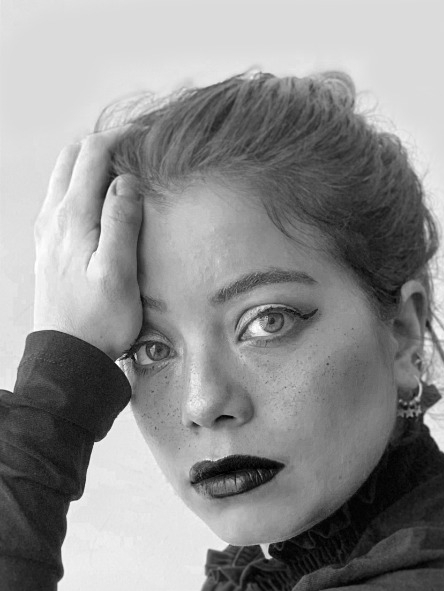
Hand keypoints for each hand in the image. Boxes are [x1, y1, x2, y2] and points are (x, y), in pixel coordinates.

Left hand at [33, 129, 142, 359]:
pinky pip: (61, 198)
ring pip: (64, 176)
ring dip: (91, 163)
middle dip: (104, 144)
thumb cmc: (99, 321)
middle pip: (73, 157)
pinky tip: (103, 202)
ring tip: (124, 170)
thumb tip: (126, 179)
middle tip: (137, 148)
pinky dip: (81, 184)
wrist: (69, 355)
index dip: (121, 137)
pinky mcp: (49, 245)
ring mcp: (47, 230)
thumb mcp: (118, 273)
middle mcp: (54, 217)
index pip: (93, 154)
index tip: (149, 136)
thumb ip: (120, 221)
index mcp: (73, 218)